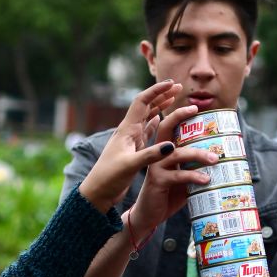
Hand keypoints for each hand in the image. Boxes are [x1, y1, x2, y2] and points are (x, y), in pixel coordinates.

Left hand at [78, 81, 186, 211]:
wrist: (98, 192)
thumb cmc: (109, 177)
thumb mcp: (130, 165)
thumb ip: (150, 155)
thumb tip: (171, 145)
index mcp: (127, 129)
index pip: (143, 102)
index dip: (157, 91)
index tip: (172, 84)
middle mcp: (129, 131)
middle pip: (147, 106)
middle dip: (162, 94)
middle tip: (179, 88)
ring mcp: (131, 140)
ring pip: (148, 117)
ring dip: (160, 106)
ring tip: (174, 99)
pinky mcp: (133, 149)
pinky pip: (147, 131)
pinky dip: (156, 122)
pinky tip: (161, 119)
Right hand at [126, 112, 219, 230]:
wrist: (149, 216)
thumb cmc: (168, 195)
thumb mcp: (184, 179)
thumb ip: (195, 168)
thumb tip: (222, 163)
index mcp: (163, 151)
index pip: (169, 126)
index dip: (179, 114)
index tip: (195, 108)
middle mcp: (157, 155)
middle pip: (167, 129)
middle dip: (181, 117)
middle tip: (198, 113)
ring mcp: (156, 167)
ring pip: (178, 153)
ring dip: (198, 154)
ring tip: (215, 159)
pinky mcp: (157, 181)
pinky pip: (178, 175)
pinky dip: (194, 176)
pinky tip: (206, 180)